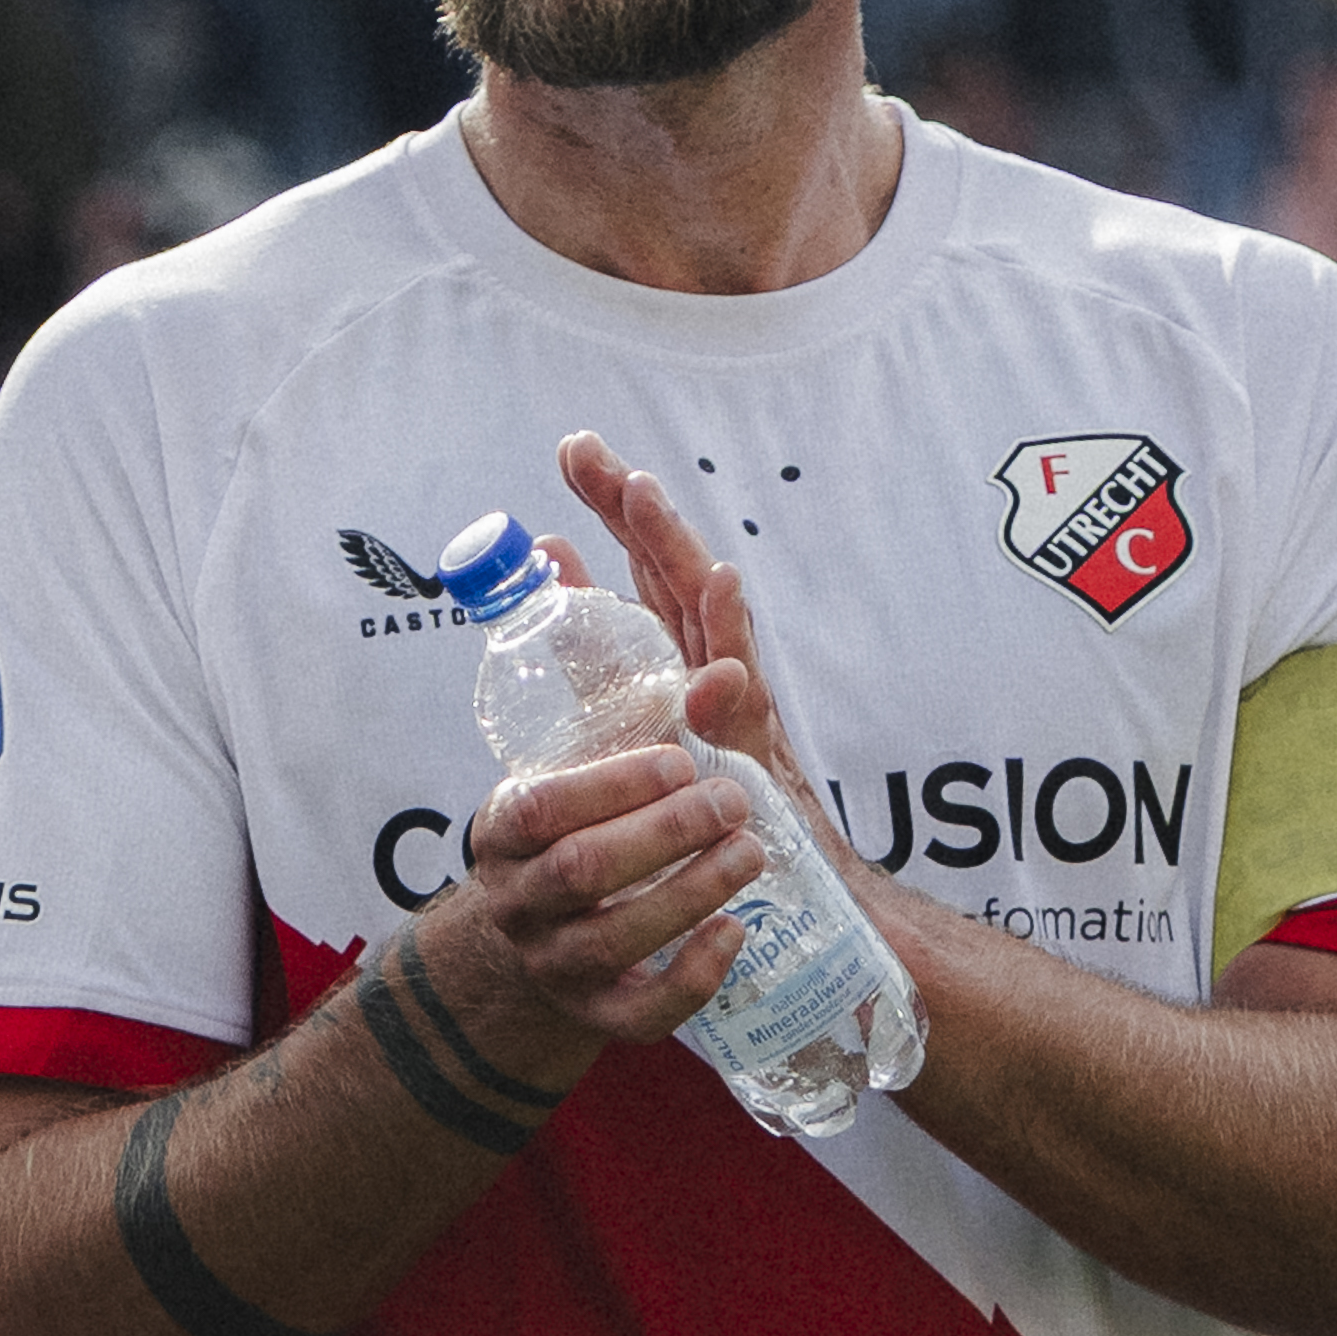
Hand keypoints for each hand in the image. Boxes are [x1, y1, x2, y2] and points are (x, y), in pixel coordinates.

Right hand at [423, 716, 773, 1090]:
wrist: (537, 939)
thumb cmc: (576, 834)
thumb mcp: (583, 779)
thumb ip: (648, 728)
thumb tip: (732, 674)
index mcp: (503, 832)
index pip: (541, 808)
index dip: (612, 786)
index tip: (680, 762)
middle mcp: (518, 902)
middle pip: (581, 872)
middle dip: (665, 834)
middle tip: (731, 802)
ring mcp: (553, 964)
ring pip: (613, 941)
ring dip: (689, 895)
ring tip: (749, 852)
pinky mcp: (595, 1014)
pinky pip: (640, 1014)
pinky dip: (691, 977)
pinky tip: (733, 930)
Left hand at [558, 431, 832, 830]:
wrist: (790, 884)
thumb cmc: (703, 808)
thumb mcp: (628, 721)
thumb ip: (590, 653)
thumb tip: (546, 564)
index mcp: (676, 657)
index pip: (643, 567)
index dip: (611, 509)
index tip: (573, 451)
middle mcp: (709, 667)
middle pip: (672, 573)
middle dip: (631, 508)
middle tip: (583, 452)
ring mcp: (738, 707)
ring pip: (707, 616)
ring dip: (674, 551)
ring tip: (640, 495)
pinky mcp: (757, 754)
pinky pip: (745, 699)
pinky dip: (731, 648)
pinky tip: (717, 598)